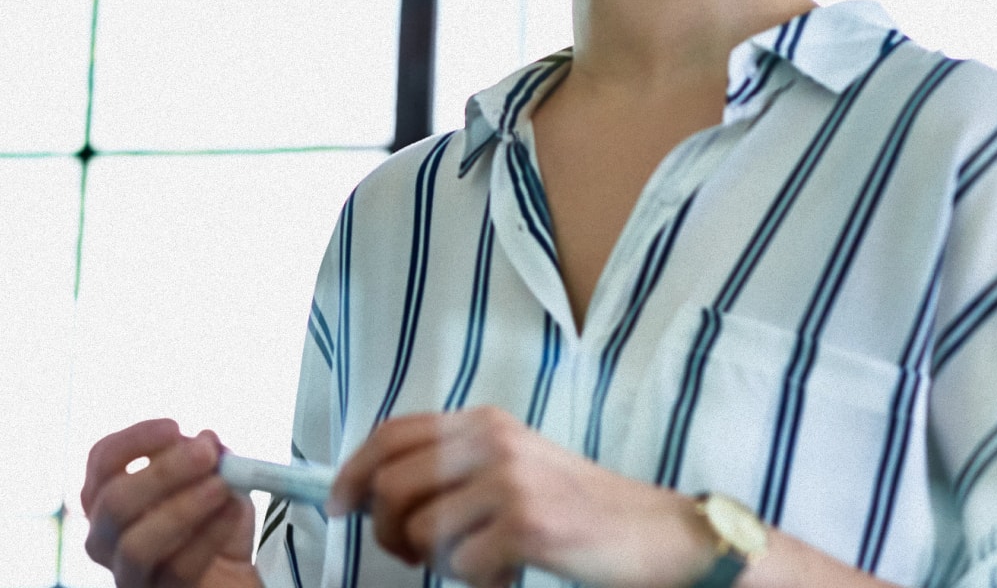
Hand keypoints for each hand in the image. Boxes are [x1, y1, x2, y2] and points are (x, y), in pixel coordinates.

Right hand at [81, 421, 261, 587]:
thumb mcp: (214, 484)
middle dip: (163, 472)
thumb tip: (207, 439)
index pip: (102, 462)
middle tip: (206, 454)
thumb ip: (208, 460)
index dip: (135, 441)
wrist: (231, 580)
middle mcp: (106, 538)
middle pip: (114, 502)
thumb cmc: (215, 530)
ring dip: (183, 508)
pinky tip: (232, 512)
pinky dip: (209, 536)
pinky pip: (176, 570)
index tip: (174, 427)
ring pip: (137, 544)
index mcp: (109, 498)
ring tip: (221, 487)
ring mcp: (128, 573)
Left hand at [328, 409, 712, 587]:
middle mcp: (492, 443)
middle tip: (409, 553)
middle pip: (390, 484)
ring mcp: (510, 483)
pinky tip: (510, 572)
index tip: (336, 504)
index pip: (391, 434)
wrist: (661, 535)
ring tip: (478, 560)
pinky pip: (462, 564)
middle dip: (385, 529)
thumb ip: (455, 469)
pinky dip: (478, 580)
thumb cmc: (582, 509)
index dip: (351, 470)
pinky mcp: (527, 525)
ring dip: (438, 560)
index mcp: (485, 424)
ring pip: (421, 531)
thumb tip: (375, 492)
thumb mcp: (515, 467)